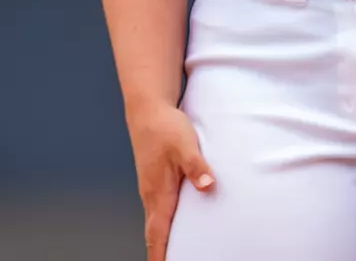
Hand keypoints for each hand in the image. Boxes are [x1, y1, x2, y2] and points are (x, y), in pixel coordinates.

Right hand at [126, 101, 213, 260]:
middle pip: (153, 233)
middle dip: (159, 252)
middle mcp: (151, 194)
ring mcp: (150, 188)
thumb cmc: (166, 128)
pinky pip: (156, 211)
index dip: (159, 254)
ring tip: (169, 254)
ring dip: (160, 240)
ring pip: (154, 222)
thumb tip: (207, 185)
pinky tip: (170, 226)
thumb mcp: (185, 145)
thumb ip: (197, 167)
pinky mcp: (154, 180)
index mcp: (158, 192)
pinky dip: (161, 224)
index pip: (157, 232)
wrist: (148, 110)